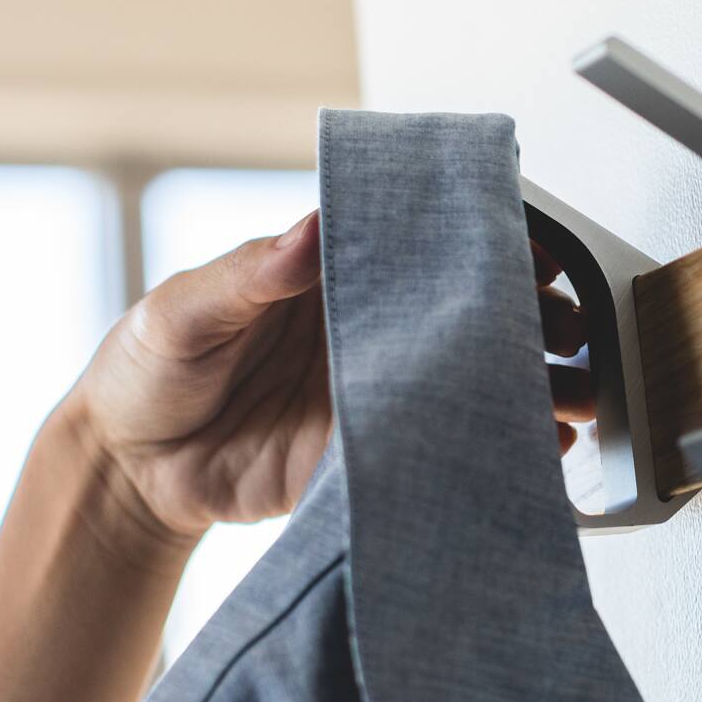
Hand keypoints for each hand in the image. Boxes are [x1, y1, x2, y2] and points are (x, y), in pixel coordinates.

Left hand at [66, 211, 598, 542]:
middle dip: (528, 318)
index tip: (531, 251)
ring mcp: (372, 393)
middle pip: (462, 312)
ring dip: (525, 385)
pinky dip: (490, 448)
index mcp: (327, 274)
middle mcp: (364, 329)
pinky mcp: (366, 457)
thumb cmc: (147, 368)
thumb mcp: (181, 309)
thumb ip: (248, 274)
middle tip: (572, 331)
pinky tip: (537, 449)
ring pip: (465, 380)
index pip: (416, 244)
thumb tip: (306, 231)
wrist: (126, 470)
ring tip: (575, 394)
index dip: (479, 242)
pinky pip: (439, 449)